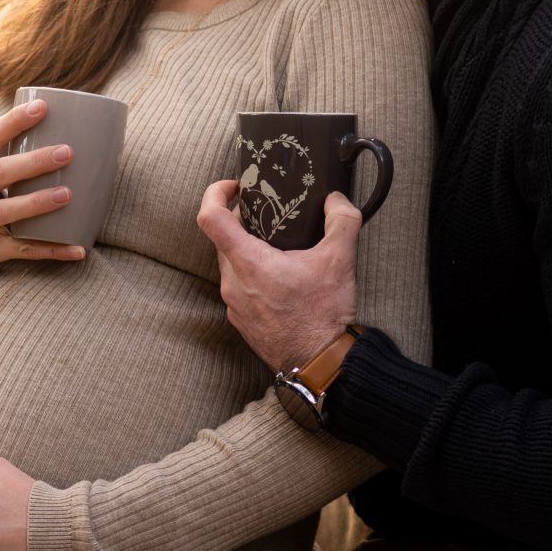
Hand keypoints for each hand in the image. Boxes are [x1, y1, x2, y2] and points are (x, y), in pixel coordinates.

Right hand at [0, 98, 90, 284]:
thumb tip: (47, 119)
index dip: (15, 121)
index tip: (42, 106)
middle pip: (0, 173)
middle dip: (33, 162)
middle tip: (67, 152)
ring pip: (6, 211)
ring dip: (37, 203)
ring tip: (67, 194)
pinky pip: (23, 249)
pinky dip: (52, 249)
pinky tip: (78, 248)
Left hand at [194, 178, 360, 370]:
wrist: (321, 363)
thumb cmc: (324, 316)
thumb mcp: (340, 260)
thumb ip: (342, 219)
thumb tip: (335, 200)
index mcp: (249, 262)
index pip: (210, 217)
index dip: (215, 192)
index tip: (235, 187)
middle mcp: (233, 283)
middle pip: (221, 239)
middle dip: (240, 221)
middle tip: (267, 214)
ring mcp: (234, 304)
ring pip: (230, 264)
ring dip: (248, 250)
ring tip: (277, 247)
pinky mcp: (241, 321)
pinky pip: (238, 287)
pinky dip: (252, 275)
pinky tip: (280, 278)